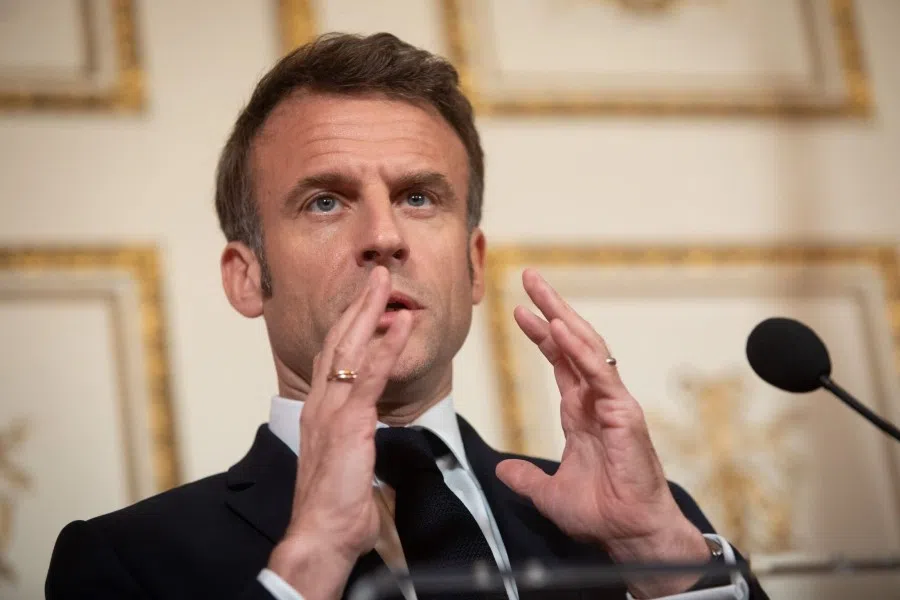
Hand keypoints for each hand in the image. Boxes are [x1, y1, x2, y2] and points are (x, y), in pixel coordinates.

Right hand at [268, 266, 412, 599]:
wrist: (320, 534)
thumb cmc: (337, 505)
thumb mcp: (346, 462)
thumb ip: (355, 441)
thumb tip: (369, 440)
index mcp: (319, 410)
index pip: (331, 356)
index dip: (348, 325)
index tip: (364, 301)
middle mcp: (320, 402)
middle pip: (337, 340)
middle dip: (357, 304)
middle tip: (375, 275)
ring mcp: (331, 410)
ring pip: (349, 347)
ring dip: (370, 310)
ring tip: (385, 281)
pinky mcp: (348, 422)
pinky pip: (369, 375)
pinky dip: (386, 346)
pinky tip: (400, 322)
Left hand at [496, 269, 707, 597]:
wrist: (629, 537)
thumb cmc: (602, 514)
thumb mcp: (549, 493)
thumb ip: (526, 478)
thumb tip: (504, 470)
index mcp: (582, 412)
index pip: (560, 361)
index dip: (541, 334)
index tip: (519, 310)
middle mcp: (597, 400)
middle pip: (573, 343)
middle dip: (552, 308)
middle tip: (530, 277)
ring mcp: (613, 403)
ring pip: (588, 348)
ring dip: (563, 316)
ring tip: (540, 290)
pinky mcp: (624, 415)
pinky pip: (600, 375)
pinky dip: (580, 351)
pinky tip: (560, 328)